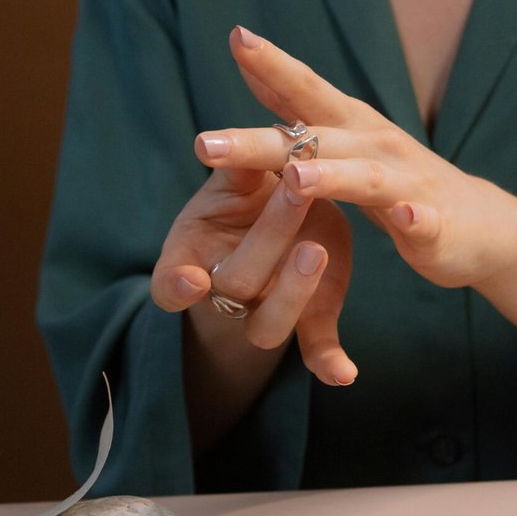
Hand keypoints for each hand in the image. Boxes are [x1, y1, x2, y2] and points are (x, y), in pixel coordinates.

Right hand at [149, 162, 356, 386]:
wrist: (284, 215)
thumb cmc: (250, 192)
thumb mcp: (239, 177)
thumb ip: (236, 170)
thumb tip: (223, 142)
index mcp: (192, 255)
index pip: (169, 282)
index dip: (176, 287)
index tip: (190, 280)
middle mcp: (222, 291)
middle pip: (237, 282)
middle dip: (267, 239)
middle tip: (296, 192)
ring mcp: (262, 311)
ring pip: (269, 325)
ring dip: (292, 293)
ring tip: (316, 250)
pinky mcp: (306, 320)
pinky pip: (313, 348)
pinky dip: (329, 361)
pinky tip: (347, 373)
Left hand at [194, 26, 516, 290]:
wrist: (483, 227)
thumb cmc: (402, 182)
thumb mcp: (348, 141)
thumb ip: (302, 108)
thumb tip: (253, 68)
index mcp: (352, 128)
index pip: (305, 91)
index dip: (272, 64)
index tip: (236, 37)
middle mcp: (378, 146)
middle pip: (314, 139)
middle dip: (260, 141)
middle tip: (205, 143)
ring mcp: (408, 185)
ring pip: (364, 178)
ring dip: (331, 176)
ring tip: (295, 177)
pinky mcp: (434, 226)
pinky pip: (422, 222)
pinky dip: (414, 218)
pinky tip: (404, 218)